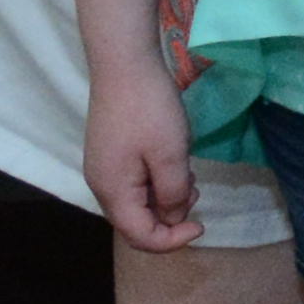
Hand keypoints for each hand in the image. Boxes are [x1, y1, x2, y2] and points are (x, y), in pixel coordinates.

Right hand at [84, 61, 197, 249]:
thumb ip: (174, 192)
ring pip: (137, 200)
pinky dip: (157, 179)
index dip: (172, 241)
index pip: (140, 237)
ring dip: (165, 195)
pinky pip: (134, 180)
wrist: (124, 62)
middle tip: (195, 191)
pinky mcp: (110, 151)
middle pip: (136, 221)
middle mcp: (101, 184)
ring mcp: (103, 166)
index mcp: (112, 191)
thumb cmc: (149, 109)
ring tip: (188, 171)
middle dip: (169, 216)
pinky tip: (174, 158)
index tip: (201, 226)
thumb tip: (173, 216)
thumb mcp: (171, 154)